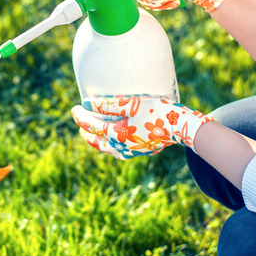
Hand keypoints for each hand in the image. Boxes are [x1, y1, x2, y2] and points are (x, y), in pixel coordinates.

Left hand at [71, 95, 214, 159]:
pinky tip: (113, 141)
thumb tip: (85, 104)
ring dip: (97, 141)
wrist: (181, 126)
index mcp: (116, 135)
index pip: (92, 126)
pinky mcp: (141, 151)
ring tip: (92, 134)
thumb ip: (106, 104)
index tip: (75, 107)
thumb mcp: (130, 103)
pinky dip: (111, 145)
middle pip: (97, 142)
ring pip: (107, 149)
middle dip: (86, 132)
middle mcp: (122, 147)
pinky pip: (119, 151)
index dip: (80, 117)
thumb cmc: (156, 111)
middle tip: (80, 124)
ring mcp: (132, 152)